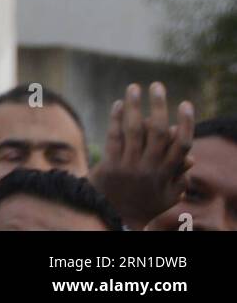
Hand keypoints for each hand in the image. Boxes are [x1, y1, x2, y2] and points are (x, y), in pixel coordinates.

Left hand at [91, 82, 193, 229]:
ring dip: (134, 105)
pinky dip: (116, 118)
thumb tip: (192, 158)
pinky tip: (118, 104)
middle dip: (159, 106)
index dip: (185, 123)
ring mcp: (130, 165)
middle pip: (158, 131)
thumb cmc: (144, 203)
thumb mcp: (167, 195)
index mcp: (167, 173)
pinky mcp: (110, 164)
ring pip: (134, 129)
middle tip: (157, 86)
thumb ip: (179, 177)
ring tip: (134, 87)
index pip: (182, 145)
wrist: (114, 216)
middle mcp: (150, 168)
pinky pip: (114, 135)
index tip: (186, 104)